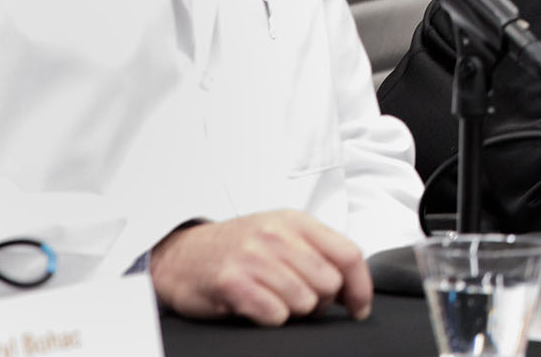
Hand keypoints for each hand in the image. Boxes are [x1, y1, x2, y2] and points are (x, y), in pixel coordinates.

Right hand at [147, 210, 372, 325]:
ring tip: (273, 300)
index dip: (360, 287)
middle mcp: (278, 235)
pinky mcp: (232, 282)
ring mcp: (254, 257)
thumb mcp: (281, 236)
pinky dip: (271, 318)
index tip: (358, 308)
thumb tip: (354, 288)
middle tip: (299, 302)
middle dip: (321, 302)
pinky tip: (257, 307)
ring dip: (294, 311)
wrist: (180, 255)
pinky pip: (276, 315)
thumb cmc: (237, 249)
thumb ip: (318, 253)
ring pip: (305, 302)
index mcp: (296, 222)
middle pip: (329, 283)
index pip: (348, 255)